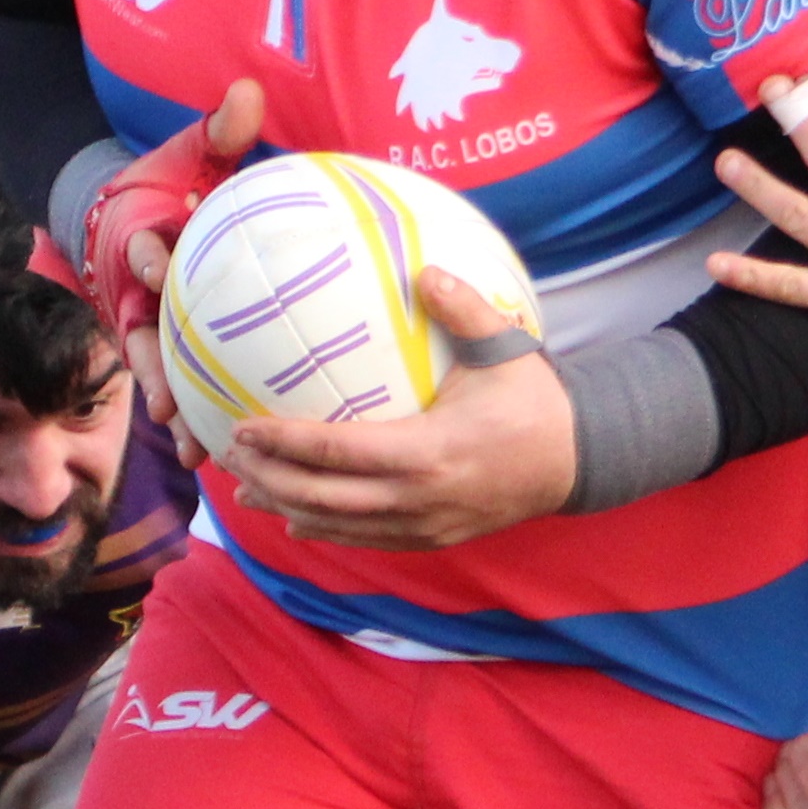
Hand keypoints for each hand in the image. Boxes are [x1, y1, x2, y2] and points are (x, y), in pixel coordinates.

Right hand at [93, 80, 265, 455]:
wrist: (134, 208)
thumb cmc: (171, 178)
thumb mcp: (191, 151)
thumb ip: (218, 130)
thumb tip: (247, 93)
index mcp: (141, 243)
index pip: (141, 251)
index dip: (148, 259)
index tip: (160, 269)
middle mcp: (136, 293)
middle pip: (141, 336)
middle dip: (154, 372)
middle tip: (170, 404)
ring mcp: (145, 324)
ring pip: (156, 372)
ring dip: (174, 410)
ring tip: (194, 451)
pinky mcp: (162, 346)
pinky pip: (179, 384)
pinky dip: (194, 418)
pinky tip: (216, 454)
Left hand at [225, 270, 574, 547]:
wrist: (579, 460)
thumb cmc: (535, 400)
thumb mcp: (505, 350)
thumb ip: (464, 308)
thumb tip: (424, 269)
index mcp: (429, 453)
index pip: (337, 452)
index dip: (284, 443)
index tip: (243, 427)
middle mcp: (419, 499)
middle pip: (324, 499)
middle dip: (270, 479)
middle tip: (229, 457)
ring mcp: (425, 525)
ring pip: (340, 526)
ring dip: (287, 508)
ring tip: (245, 490)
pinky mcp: (432, 538)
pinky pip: (367, 539)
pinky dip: (325, 531)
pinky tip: (295, 518)